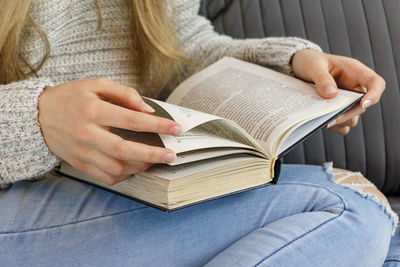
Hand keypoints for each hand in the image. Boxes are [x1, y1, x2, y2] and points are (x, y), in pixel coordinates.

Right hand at [38, 78, 181, 184]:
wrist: (38, 116)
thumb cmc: (72, 97)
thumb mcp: (96, 84)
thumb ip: (124, 94)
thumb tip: (148, 111)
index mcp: (92, 111)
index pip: (131, 120)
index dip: (157, 126)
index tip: (176, 129)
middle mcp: (87, 134)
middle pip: (125, 150)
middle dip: (152, 154)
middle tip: (172, 155)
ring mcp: (82, 152)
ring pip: (117, 167)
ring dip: (141, 166)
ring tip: (155, 160)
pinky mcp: (80, 164)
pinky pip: (106, 177)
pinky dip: (125, 175)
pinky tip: (135, 167)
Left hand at [291, 49, 385, 134]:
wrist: (298, 67)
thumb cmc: (310, 61)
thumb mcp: (313, 65)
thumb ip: (322, 78)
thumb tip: (332, 94)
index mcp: (354, 71)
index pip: (376, 83)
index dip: (374, 94)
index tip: (364, 104)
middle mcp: (354, 87)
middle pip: (362, 106)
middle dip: (347, 114)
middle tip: (329, 120)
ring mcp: (346, 100)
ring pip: (353, 118)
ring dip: (340, 121)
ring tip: (322, 121)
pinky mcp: (337, 110)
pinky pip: (342, 125)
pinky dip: (334, 126)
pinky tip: (321, 123)